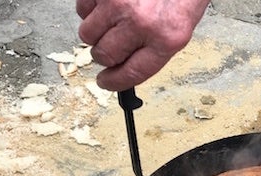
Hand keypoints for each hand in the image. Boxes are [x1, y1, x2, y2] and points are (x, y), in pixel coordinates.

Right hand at [77, 0, 210, 90]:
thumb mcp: (177, 28)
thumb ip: (153, 48)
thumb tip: (123, 66)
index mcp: (167, 39)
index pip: (133, 73)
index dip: (115, 82)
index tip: (106, 82)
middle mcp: (141, 23)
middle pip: (104, 55)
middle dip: (104, 54)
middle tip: (112, 44)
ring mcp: (118, 4)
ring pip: (87, 34)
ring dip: (95, 31)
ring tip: (113, 20)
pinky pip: (82, 9)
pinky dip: (91, 9)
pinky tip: (109, 4)